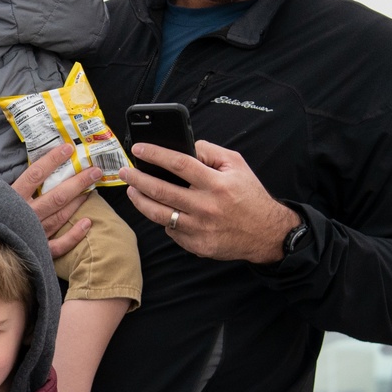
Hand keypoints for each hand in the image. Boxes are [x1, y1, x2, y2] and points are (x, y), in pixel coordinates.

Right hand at [10, 143, 103, 258]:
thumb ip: (1, 185)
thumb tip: (16, 168)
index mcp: (12, 199)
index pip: (35, 175)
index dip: (52, 160)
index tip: (68, 148)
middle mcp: (26, 215)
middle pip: (57, 195)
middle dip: (78, 182)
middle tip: (95, 170)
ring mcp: (34, 233)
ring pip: (61, 215)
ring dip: (79, 201)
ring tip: (92, 188)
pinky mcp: (38, 251)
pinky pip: (60, 245)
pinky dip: (75, 235)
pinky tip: (88, 223)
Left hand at [122, 139, 298, 263]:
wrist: (266, 233)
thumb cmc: (249, 196)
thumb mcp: (236, 166)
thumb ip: (209, 152)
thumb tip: (183, 147)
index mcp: (216, 183)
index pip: (178, 164)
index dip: (155, 154)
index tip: (139, 150)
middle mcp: (206, 206)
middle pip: (160, 190)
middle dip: (137, 179)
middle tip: (125, 172)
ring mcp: (200, 228)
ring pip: (158, 214)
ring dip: (140, 201)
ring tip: (132, 191)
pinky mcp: (197, 245)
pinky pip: (171, 230)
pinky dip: (164, 220)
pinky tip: (161, 211)